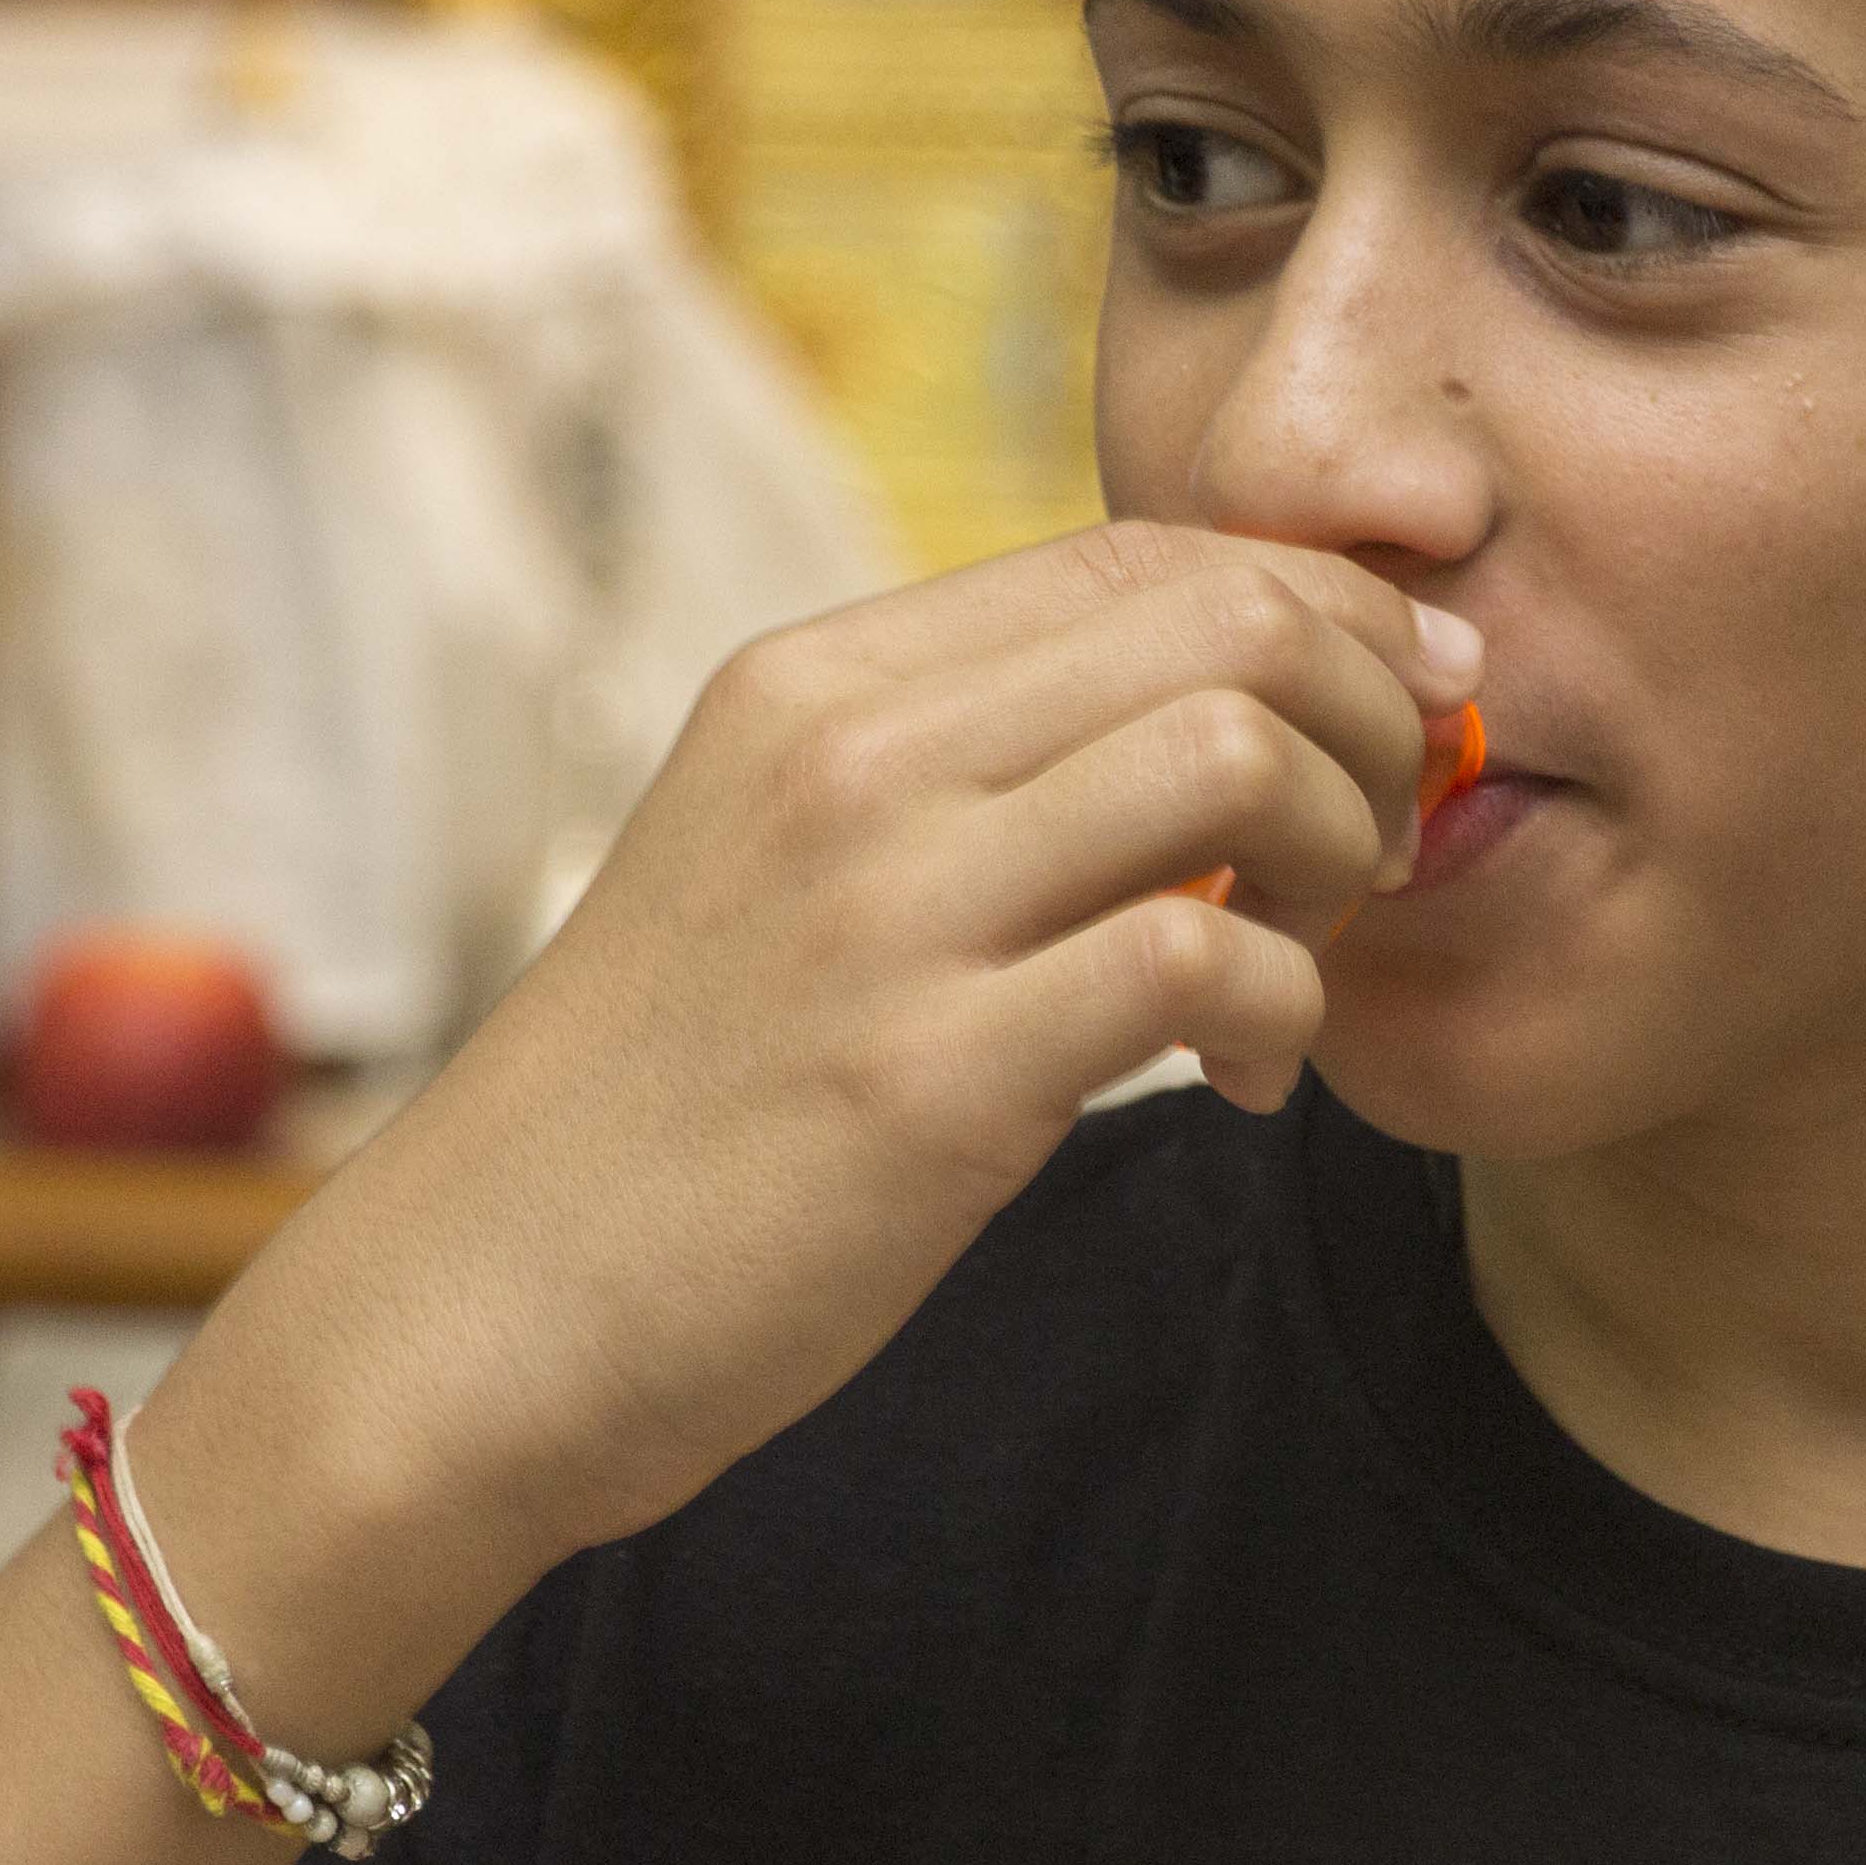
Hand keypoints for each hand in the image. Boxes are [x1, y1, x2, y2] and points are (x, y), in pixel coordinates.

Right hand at [143, 523, 1483, 1702]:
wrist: (469, 1316)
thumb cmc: (659, 1113)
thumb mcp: (775, 867)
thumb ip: (951, 776)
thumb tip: (1195, 727)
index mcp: (814, 681)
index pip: (1141, 549)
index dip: (1321, 612)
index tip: (1396, 708)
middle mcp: (847, 753)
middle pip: (1223, 615)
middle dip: (1371, 715)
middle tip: (1379, 841)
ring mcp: (883, 906)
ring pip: (1235, 749)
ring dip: (1344, 851)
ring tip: (1306, 958)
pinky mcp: (924, 1077)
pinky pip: (1205, 965)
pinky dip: (1282, 1021)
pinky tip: (1236, 1088)